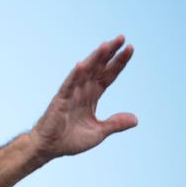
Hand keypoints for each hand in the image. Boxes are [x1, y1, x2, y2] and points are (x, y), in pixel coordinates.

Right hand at [30, 35, 137, 160]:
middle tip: (122, 38)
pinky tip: (81, 65)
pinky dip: (75, 75)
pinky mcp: (60, 100)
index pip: (109, 75)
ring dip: (95, 58)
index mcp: (92, 96)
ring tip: (105, 45)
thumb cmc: (70, 139)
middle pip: (99, 67)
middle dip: (110, 53)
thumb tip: (136, 119)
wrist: (49, 148)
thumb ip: (115, 124)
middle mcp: (83, 90)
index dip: (119, 63)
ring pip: (85, 72)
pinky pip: (68, 85)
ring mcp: (71, 93)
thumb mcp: (98, 132)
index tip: (130, 49)